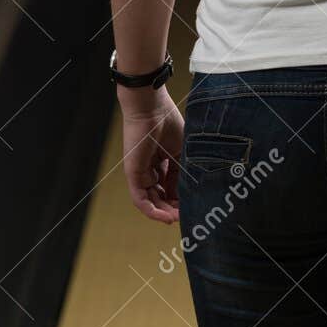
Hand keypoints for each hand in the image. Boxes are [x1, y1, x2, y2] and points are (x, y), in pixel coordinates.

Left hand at [119, 88, 183, 222]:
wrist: (151, 107)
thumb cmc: (167, 122)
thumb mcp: (182, 152)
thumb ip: (181, 173)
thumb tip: (186, 195)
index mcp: (161, 160)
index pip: (170, 186)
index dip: (181, 198)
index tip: (193, 207)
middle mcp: (149, 169)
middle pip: (160, 196)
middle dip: (173, 208)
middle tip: (187, 217)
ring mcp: (140, 172)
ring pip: (151, 201)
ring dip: (164, 213)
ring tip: (178, 219)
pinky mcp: (133, 174)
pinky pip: (140, 199)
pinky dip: (152, 211)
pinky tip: (165, 217)